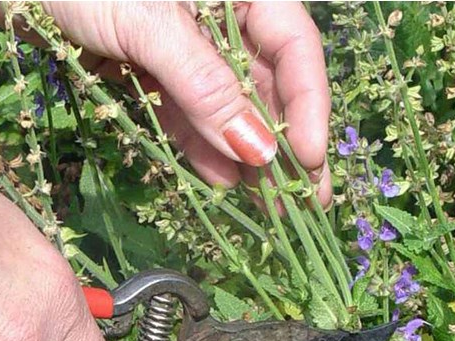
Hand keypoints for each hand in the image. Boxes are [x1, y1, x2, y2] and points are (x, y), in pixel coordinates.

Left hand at [0, 1, 331, 204]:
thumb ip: (205, 87)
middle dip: (282, 141)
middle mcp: (219, 10)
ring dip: (242, 153)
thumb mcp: (149, 25)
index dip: (309, 105)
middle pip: (266, 81)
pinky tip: (219, 181)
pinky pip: (182, 109)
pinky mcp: (145, 63)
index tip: (309, 160)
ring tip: (264, 206)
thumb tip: (258, 148)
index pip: (295, 46)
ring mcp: (180, 39)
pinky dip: (198, 144)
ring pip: (225, 102)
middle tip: (301, 202)